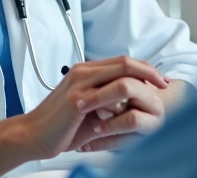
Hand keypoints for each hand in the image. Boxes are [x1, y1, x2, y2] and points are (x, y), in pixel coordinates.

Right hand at [20, 56, 167, 159]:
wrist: (33, 135)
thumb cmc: (59, 125)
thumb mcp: (88, 107)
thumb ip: (107, 99)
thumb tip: (131, 101)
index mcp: (85, 70)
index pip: (121, 61)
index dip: (144, 68)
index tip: (158, 80)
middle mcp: (82, 71)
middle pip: (125, 61)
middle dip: (149, 71)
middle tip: (164, 84)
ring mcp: (79, 82)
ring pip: (120, 71)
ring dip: (141, 83)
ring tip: (154, 96)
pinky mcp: (76, 98)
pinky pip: (109, 93)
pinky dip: (124, 100)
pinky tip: (132, 109)